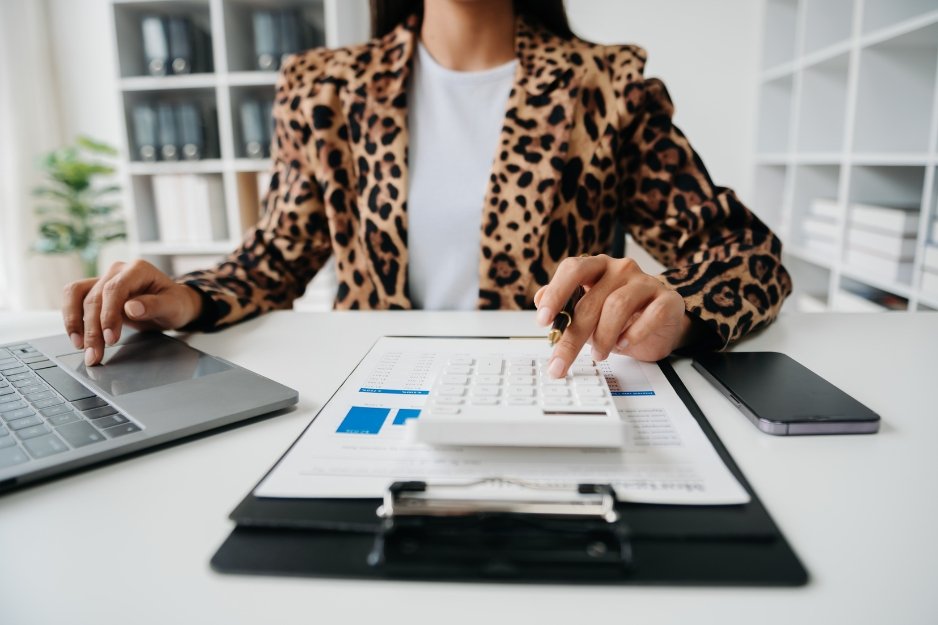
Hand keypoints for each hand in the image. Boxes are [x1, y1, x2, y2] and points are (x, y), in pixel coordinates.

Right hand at [62, 260, 202, 365]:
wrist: (171, 304)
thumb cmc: (174, 304)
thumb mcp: (173, 307)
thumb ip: (154, 305)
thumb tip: (131, 308)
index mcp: (138, 269)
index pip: (114, 289)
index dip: (109, 315)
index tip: (111, 338)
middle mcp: (117, 271)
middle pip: (95, 298)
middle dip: (93, 329)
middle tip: (95, 354)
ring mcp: (104, 279)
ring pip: (77, 296)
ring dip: (75, 323)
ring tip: (81, 347)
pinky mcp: (95, 290)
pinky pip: (74, 298)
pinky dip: (71, 317)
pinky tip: (76, 337)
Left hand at [534, 255, 690, 376]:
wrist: (661, 324)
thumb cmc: (621, 316)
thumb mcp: (589, 313)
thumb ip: (566, 306)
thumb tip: (540, 299)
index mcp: (597, 267)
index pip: (573, 269)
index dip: (556, 293)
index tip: (543, 320)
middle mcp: (620, 269)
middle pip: (590, 301)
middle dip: (572, 337)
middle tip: (560, 362)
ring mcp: (645, 282)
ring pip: (617, 306)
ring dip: (603, 337)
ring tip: (598, 353)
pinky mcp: (668, 299)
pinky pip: (650, 315)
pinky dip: (633, 335)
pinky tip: (624, 345)